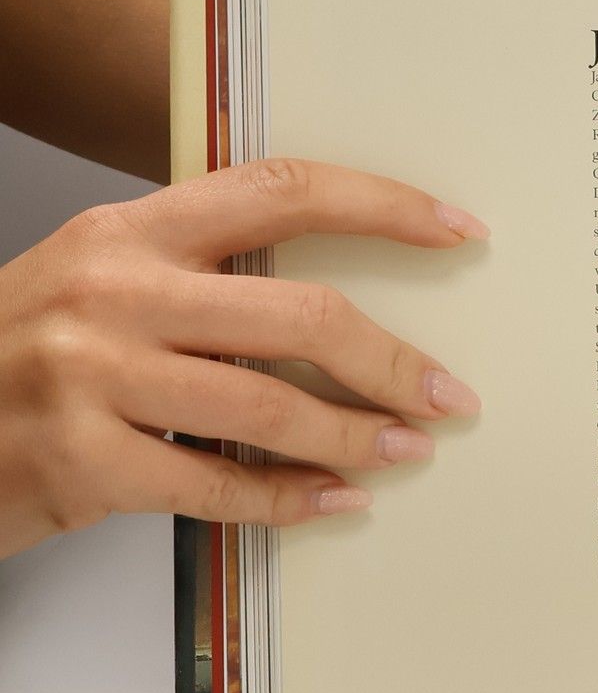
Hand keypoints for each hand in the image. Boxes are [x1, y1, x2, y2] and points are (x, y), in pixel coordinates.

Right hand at [0, 157, 487, 559]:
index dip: (384, 207)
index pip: (283, 191)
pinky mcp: (80, 462)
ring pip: (272, 409)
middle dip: (393, 362)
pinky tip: (335, 501)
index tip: (458, 230)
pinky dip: (291, 501)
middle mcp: (113, 291)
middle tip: (448, 395)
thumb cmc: (22, 356)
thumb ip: (201, 276)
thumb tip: (341, 311)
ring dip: (357, 438)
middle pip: (302, 315)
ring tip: (406, 450)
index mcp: (132, 230)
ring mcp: (91, 376)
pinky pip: (220, 487)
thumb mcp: (100, 283)